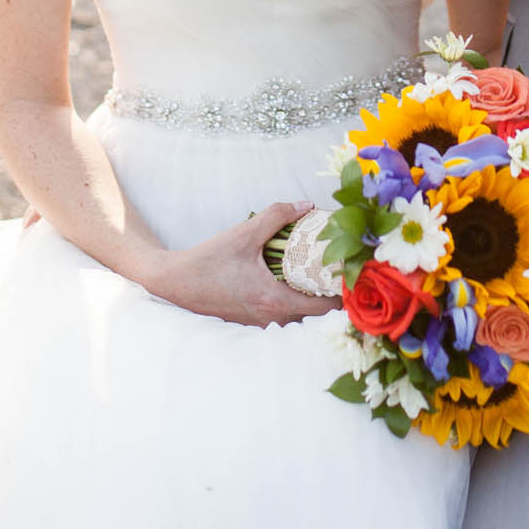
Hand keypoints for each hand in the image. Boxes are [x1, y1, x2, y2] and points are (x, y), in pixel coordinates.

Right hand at [141, 199, 340, 325]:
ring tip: (321, 274)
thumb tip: (307, 205)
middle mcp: (271, 319)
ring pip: (299, 318)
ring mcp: (260, 324)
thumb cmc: (209, 260)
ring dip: (312, 300)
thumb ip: (277, 216)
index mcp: (275, 300)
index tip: (352, 273)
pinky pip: (283, 317)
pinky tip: (294, 282)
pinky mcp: (251, 322)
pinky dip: (294, 303)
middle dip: (331, 295)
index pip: (324, 308)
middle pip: (316, 316)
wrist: (175, 283)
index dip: (343, 292)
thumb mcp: (244, 233)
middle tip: (340, 270)